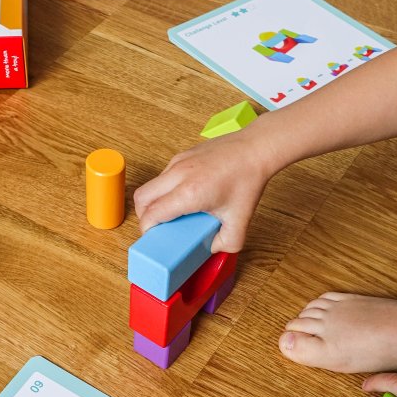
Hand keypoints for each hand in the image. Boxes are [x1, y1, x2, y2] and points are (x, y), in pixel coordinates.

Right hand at [133, 125, 278, 252]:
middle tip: (157, 226)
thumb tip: (211, 247)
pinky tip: (183, 196)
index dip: (147, 230)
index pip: (151, 214)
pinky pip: (163, 176)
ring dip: (154, 201)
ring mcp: (178, 162)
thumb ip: (227, 243)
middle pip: (140, 198)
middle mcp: (179, 175)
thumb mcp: (240, 221)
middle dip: (143, 216)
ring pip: (151, 185)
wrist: (255, 148)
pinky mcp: (182, 155)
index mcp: (189, 193)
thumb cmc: (247, 179)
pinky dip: (165, 189)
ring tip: (171, 212)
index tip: (153, 237)